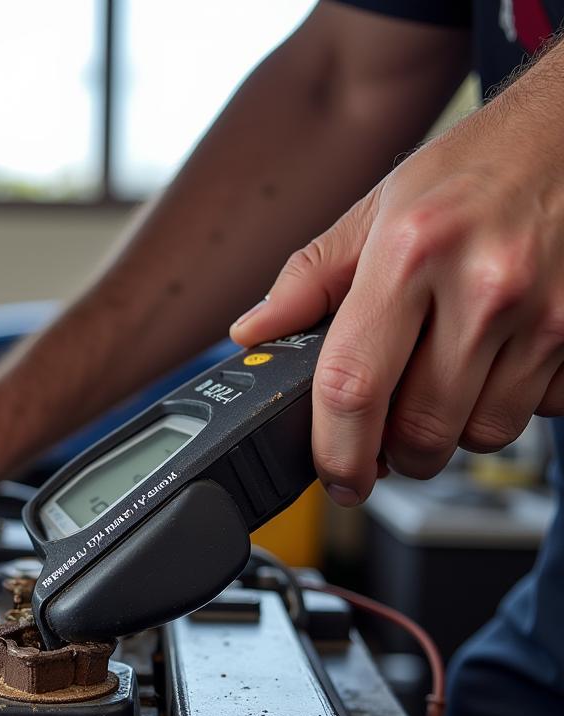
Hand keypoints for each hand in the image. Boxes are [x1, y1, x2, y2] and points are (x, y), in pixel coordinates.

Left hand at [230, 50, 563, 505]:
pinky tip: (503, 357)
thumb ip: (311, 279)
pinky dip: (513, 401)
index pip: (353, 387)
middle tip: (390, 427)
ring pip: (483, 433)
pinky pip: (541, 410)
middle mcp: (486, 285)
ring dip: (455, 428)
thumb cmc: (479, 165)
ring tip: (449, 377)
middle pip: (421, 432)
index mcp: (411, 252)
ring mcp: (549, 313)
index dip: (336, 451)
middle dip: (397, 451)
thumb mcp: (380, 207)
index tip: (335, 476)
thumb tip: (254, 333)